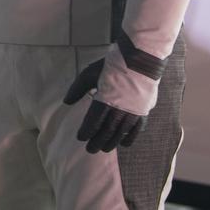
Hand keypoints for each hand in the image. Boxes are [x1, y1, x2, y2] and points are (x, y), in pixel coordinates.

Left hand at [63, 35, 164, 153]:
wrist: (138, 59)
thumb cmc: (111, 66)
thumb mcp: (89, 74)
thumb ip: (78, 89)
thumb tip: (66, 102)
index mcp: (105, 99)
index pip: (94, 121)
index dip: (86, 131)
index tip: (80, 137)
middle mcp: (120, 108)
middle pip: (107, 130)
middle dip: (97, 141)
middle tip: (90, 150)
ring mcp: (133, 111)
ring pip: (121, 132)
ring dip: (112, 142)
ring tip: (104, 149)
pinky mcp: (143, 110)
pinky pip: (137, 129)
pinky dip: (130, 137)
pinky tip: (124, 143)